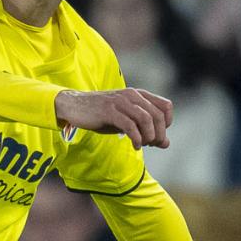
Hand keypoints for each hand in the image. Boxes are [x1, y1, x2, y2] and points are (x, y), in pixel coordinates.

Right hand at [54, 87, 172, 148]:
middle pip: (158, 115)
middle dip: (159, 134)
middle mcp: (132, 95)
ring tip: (143, 145)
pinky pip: (130, 125)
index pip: (166, 106)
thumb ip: (146, 130)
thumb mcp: (126, 122)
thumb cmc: (101, 115)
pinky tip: (135, 146)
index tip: (157, 135)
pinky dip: (136, 138)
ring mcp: (121, 102)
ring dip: (149, 136)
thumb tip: (166, 144)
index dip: (166, 123)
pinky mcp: (110, 111)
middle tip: (152, 145)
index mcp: (138, 95)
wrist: (74, 106)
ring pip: (146, 119)